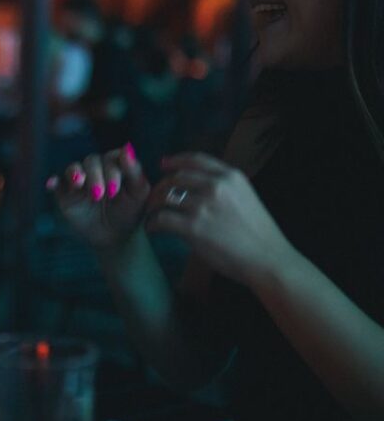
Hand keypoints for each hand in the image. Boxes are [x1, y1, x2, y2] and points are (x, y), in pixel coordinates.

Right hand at [49, 143, 148, 250]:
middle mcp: (96, 170)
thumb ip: (135, 172)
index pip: (112, 157)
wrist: (113, 237)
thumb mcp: (139, 195)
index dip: (113, 169)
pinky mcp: (65, 193)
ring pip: (73, 168)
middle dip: (95, 176)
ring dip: (75, 173)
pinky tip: (52, 184)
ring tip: (78, 184)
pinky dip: (53, 181)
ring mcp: (79, 181)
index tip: (116, 188)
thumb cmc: (129, 212)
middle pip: (92, 161)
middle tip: (99, 194)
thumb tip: (126, 150)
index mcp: (115, 166)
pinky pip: (57, 183)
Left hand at [147, 153, 296, 287]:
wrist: (269, 260)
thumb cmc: (260, 235)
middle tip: (153, 197)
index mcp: (231, 176)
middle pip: (176, 177)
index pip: (196, 160)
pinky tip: (152, 228)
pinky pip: (162, 219)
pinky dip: (153, 224)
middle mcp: (216, 186)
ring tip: (150, 213)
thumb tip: (197, 186)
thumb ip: (224, 189)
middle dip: (160, 186)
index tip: (163, 165)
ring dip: (153, 205)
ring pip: (165, 197)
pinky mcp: (194, 227)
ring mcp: (204, 205)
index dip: (175, 160)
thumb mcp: (246, 198)